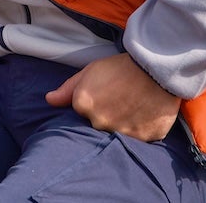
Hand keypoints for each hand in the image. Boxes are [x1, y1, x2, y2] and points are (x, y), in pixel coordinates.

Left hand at [43, 54, 179, 141]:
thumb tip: (49, 100)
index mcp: (83, 105)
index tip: (105, 96)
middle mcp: (99, 122)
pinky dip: (140, 130)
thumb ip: (68, 88)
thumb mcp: (91, 71)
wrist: (156, 66)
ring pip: (117, 135)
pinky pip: (138, 139)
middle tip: (120, 101)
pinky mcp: (143, 138)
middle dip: (107, 117)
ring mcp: (121, 132)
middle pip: (99, 126)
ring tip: (133, 107)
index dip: (93, 105)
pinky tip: (145, 114)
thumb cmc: (121, 67)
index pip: (81, 114)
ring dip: (123, 125)